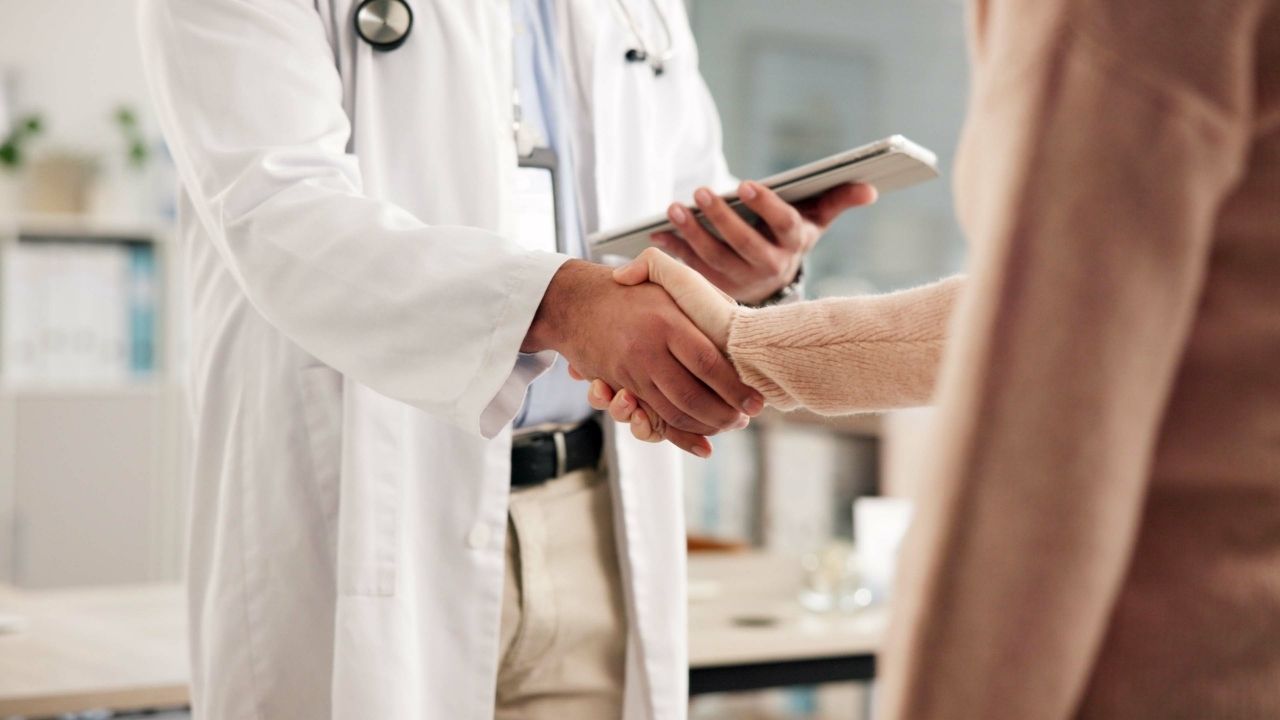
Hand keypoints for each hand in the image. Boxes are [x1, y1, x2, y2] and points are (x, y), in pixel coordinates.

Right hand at [524, 259, 763, 455]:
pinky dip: (679, 436)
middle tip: (744, 420)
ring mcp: (631, 372)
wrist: (575, 302)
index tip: (756, 401)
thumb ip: (704, 297)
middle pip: (691, 395)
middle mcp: (647, 350)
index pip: (708, 362)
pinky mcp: (620, 387)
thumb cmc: (631, 291)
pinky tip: (702, 445)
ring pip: (672, 412)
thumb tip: (739, 321)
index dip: (734, 387)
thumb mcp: (668, 280)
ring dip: (704, 426)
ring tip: (728, 426)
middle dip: (723, 415)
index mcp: (666, 322)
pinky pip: (652, 419)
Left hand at [653, 182, 876, 304]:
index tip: (747, 183)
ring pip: (714, 260)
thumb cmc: (791, 236)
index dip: (766, 206)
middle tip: (701, 192)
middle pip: (744, 244)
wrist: (771, 281)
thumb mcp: (816, 218)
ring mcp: (741, 282)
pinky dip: (674, 253)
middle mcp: (769, 267)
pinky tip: (657, 233)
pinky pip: (691, 272)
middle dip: (722, 219)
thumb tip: (870, 187)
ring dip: (692, 235)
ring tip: (674, 209)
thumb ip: (839, 199)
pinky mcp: (716, 291)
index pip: (784, 224)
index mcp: (794, 245)